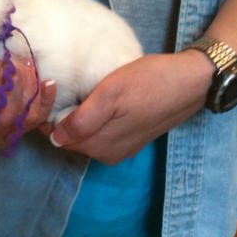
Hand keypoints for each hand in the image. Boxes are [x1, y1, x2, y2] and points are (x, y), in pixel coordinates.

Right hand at [0, 58, 55, 153]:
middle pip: (5, 118)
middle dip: (12, 85)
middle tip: (10, 59)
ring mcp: (2, 136)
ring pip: (23, 117)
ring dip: (28, 88)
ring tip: (23, 63)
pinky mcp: (19, 128)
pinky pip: (38, 118)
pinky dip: (46, 99)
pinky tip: (47, 81)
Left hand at [49, 51, 213, 164]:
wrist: (191, 82)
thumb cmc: (149, 82)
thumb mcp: (111, 94)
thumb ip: (82, 120)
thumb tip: (56, 139)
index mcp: (101, 146)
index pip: (59, 138)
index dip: (48, 118)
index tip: (46, 94)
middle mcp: (108, 154)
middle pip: (72, 139)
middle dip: (60, 119)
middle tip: (58, 89)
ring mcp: (122, 148)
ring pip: (86, 136)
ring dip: (76, 119)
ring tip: (76, 92)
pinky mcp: (132, 138)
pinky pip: (101, 133)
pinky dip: (92, 120)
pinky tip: (96, 101)